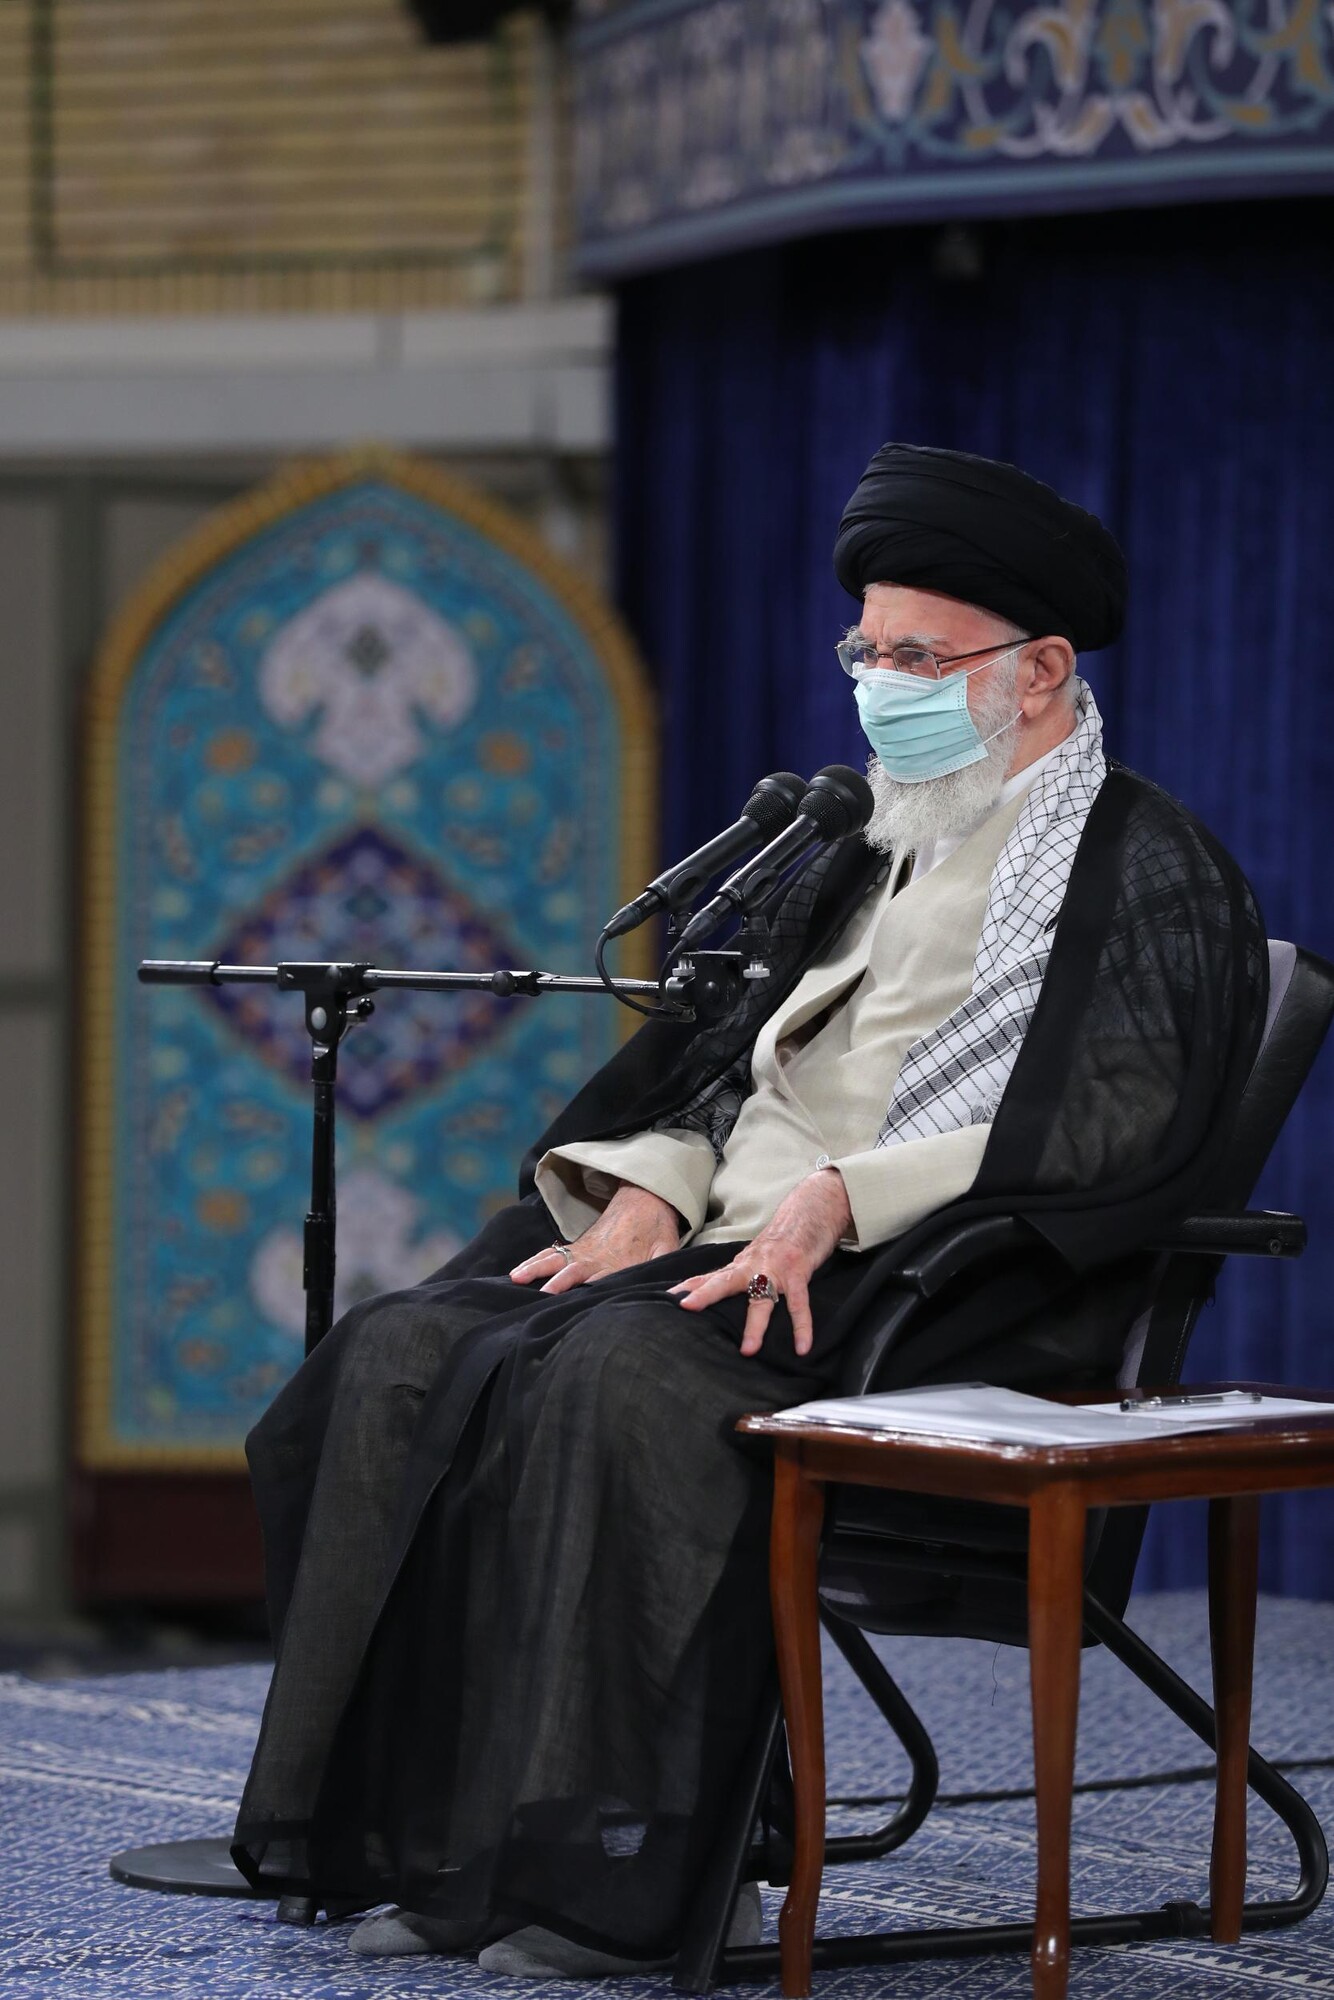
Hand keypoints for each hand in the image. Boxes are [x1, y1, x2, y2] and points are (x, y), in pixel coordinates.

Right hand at [509, 1181, 682, 1293]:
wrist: (645, 1197)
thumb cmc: (657, 1230)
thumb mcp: (666, 1249)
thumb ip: (663, 1267)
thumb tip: (672, 1289)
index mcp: (618, 1261)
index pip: (600, 1278)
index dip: (588, 1288)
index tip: (574, 1298)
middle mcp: (596, 1256)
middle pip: (572, 1269)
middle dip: (556, 1281)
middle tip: (541, 1293)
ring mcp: (584, 1250)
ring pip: (555, 1259)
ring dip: (535, 1268)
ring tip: (516, 1279)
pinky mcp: (578, 1247)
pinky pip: (551, 1253)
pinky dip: (534, 1261)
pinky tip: (517, 1273)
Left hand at [668, 1169, 851, 1357]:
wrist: (809, 1211)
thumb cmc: (781, 1240)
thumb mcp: (755, 1256)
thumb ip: (739, 1274)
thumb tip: (719, 1292)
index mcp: (741, 1265)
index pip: (710, 1277)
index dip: (689, 1287)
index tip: (666, 1298)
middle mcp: (753, 1266)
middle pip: (725, 1282)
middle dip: (705, 1294)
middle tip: (686, 1307)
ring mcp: (775, 1269)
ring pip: (761, 1298)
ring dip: (755, 1326)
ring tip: (748, 1351)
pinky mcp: (798, 1272)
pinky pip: (799, 1303)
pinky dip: (802, 1327)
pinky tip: (802, 1347)